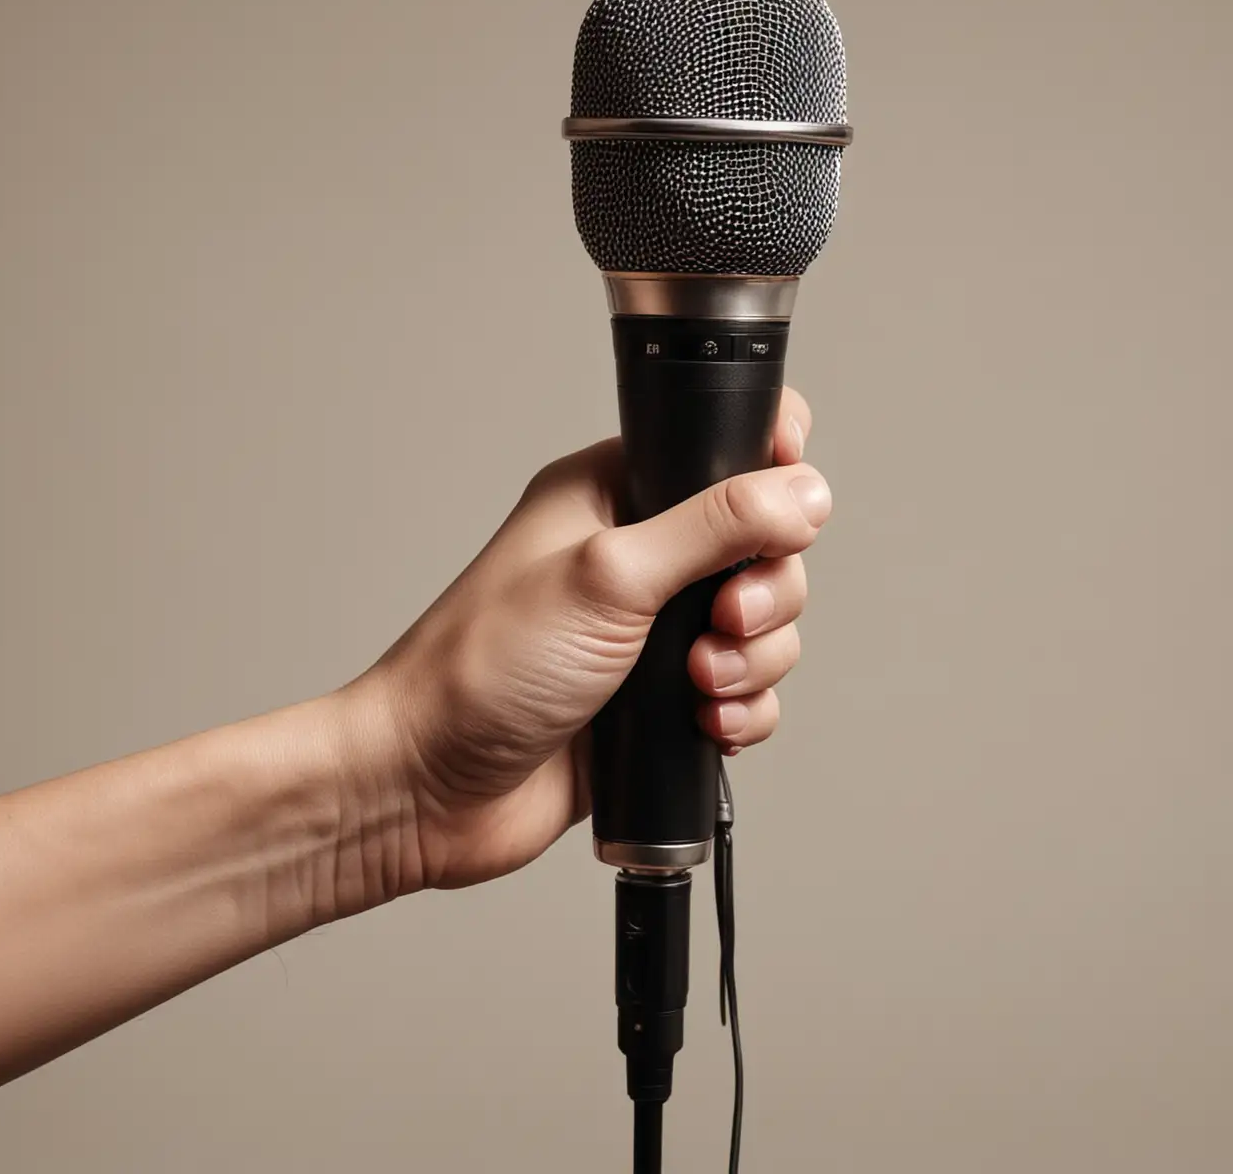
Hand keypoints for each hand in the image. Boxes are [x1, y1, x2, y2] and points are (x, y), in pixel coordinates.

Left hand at [362, 388, 830, 890]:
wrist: (429, 789)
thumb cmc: (481, 669)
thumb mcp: (609, 575)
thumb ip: (714, 525)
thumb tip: (803, 490)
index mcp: (614, 492)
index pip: (723, 443)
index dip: (773, 466)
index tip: (790, 509)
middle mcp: (638, 554)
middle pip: (765, 546)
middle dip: (765, 591)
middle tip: (722, 620)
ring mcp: (651, 631)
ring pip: (762, 626)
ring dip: (753, 660)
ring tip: (698, 685)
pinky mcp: (660, 702)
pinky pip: (744, 694)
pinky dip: (741, 712)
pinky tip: (703, 727)